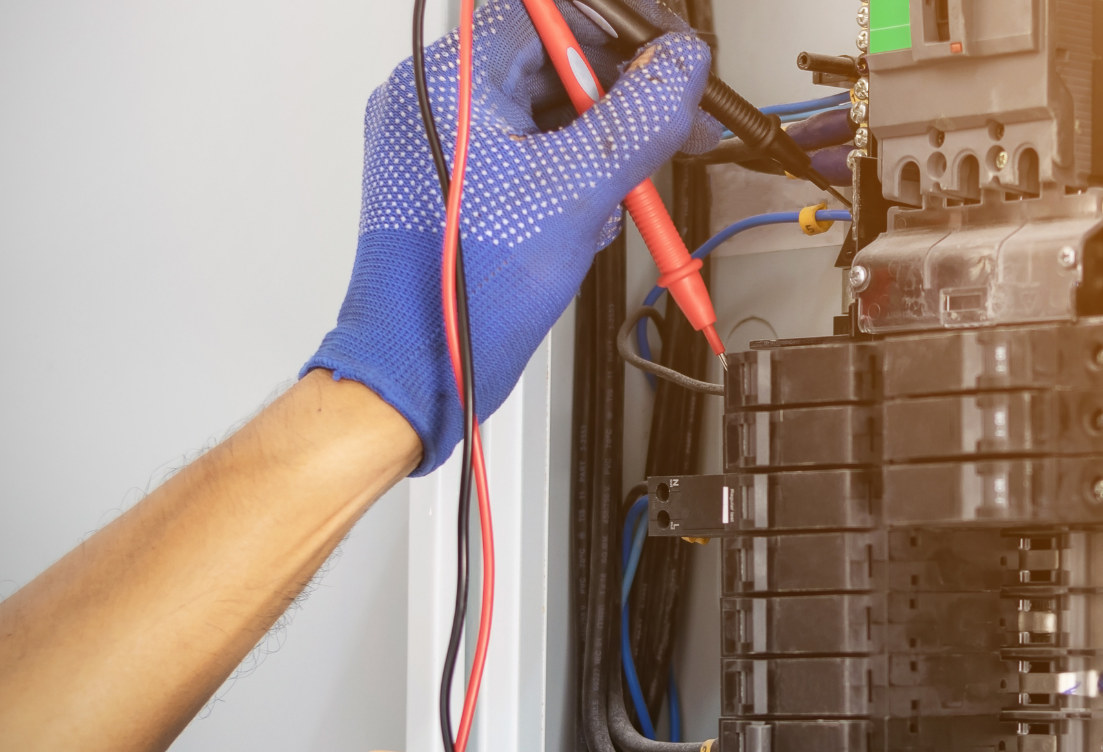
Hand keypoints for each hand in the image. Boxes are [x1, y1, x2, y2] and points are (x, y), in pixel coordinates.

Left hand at [303, 0, 713, 475]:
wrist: (420, 366)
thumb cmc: (465, 288)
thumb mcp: (577, 192)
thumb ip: (640, 118)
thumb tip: (681, 64)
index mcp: (454, 81)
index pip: (547, 10)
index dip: (617, 27)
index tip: (664, 55)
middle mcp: (437, 100)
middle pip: (549, 60)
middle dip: (617, 96)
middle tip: (668, 126)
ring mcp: (441, 143)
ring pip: (543, 110)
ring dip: (597, 143)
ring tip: (619, 193)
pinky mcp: (453, 183)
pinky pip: (526, 152)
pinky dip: (568, 174)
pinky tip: (586, 216)